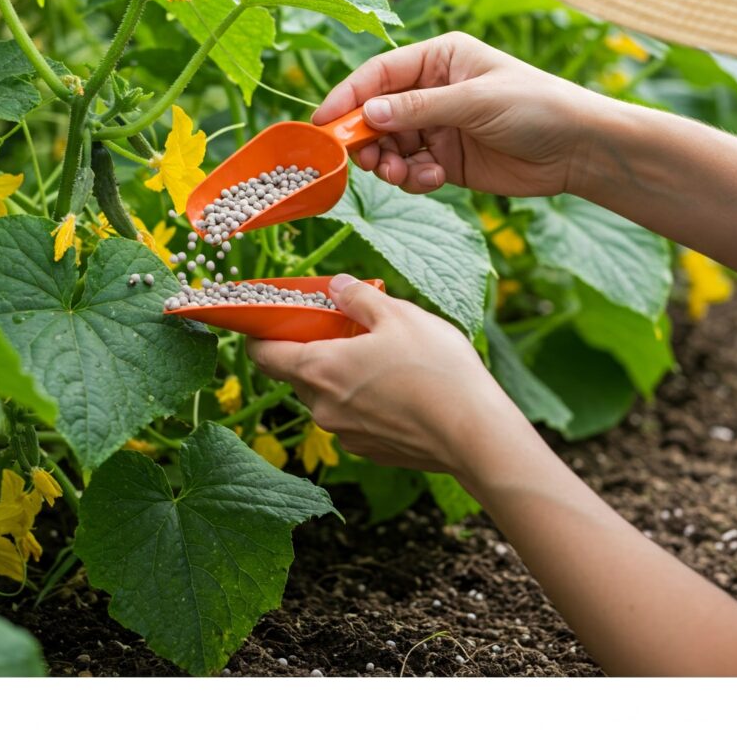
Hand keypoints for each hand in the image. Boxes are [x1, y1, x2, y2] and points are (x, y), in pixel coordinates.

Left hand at [247, 274, 528, 473]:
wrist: (474, 435)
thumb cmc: (435, 369)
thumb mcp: (398, 314)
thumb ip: (358, 297)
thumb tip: (336, 286)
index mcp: (318, 369)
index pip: (263, 354)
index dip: (261, 334)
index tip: (272, 319)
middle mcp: (321, 408)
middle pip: (296, 374)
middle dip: (311, 350)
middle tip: (343, 328)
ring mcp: (345, 434)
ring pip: (326, 397)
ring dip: (339, 375)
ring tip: (379, 356)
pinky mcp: (369, 450)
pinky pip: (352, 418)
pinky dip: (362, 400)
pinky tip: (396, 387)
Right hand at [314, 31, 605, 196]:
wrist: (577, 149)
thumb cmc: (535, 106)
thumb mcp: (474, 102)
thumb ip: (418, 109)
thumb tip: (366, 114)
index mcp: (438, 59)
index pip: (378, 74)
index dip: (347, 96)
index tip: (323, 123)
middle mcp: (432, 91)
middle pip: (376, 114)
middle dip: (368, 140)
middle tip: (369, 161)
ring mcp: (437, 127)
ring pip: (389, 147)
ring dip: (390, 165)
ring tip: (405, 176)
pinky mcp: (445, 160)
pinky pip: (410, 170)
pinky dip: (413, 179)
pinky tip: (434, 180)